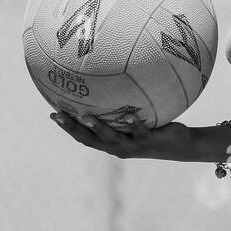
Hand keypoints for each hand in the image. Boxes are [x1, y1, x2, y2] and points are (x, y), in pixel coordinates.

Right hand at [50, 111, 190, 160]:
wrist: (179, 146)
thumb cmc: (154, 128)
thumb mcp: (135, 118)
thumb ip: (122, 107)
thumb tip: (111, 82)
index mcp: (111, 143)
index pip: (84, 137)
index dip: (67, 128)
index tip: (52, 114)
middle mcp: (118, 147)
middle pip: (90, 140)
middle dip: (72, 129)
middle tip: (58, 115)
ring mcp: (133, 146)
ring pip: (112, 139)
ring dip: (98, 129)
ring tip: (85, 117)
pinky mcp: (150, 142)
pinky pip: (140, 133)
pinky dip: (134, 125)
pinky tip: (129, 116)